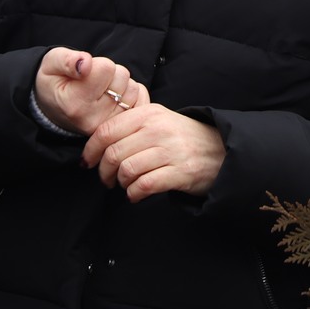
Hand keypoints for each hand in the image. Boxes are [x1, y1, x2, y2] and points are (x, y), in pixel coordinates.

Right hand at [33, 48, 148, 135]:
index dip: (96, 63)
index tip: (83, 72)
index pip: (105, 68)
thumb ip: (66, 60)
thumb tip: (85, 63)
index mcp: (74, 104)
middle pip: (121, 76)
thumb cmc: (54, 81)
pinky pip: (142, 99)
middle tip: (92, 81)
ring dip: (119, 84)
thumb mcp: (51, 64)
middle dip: (109, 73)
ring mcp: (110, 126)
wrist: (55, 108)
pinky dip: (131, 93)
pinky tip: (116, 96)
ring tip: (100, 89)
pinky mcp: (122, 128)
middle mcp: (93, 119)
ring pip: (133, 88)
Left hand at [83, 103, 226, 200]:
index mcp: (147, 114)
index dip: (91, 149)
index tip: (87, 162)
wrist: (222, 150)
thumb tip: (95, 143)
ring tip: (124, 185)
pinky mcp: (181, 172)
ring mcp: (170, 151)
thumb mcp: (157, 119)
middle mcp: (157, 130)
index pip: (106, 131)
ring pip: (127, 169)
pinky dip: (134, 193)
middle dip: (103, 171)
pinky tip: (135, 194)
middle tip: (105, 179)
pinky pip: (145, 185)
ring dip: (120, 182)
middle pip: (113, 152)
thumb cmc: (181, 136)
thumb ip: (130, 124)